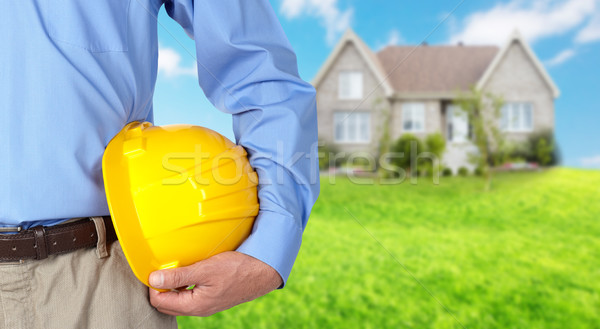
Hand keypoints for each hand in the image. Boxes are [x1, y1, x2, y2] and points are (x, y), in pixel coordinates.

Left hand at [148, 251, 282, 316]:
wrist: (262, 272)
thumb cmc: (237, 269)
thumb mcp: (205, 269)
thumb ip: (178, 276)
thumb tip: (153, 280)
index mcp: (194, 305)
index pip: (159, 301)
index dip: (154, 285)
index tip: (156, 268)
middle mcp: (199, 309)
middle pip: (167, 303)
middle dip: (160, 287)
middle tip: (163, 268)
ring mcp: (206, 304)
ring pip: (179, 298)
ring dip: (173, 285)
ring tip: (175, 268)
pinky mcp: (212, 297)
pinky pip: (190, 294)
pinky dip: (184, 284)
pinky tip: (189, 271)